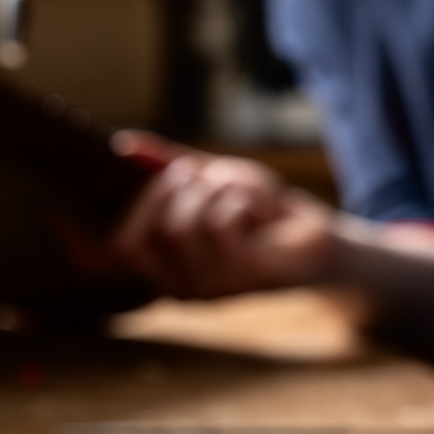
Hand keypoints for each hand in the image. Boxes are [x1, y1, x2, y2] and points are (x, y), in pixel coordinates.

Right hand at [107, 133, 339, 297]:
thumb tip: (124, 144)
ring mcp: (212, 288)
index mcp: (161, 270)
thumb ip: (166, 165)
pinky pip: (221, 225)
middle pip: (147, 232)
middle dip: (173, 188)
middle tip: (201, 175)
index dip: (119, 217)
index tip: (139, 186)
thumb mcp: (208, 181)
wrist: (315, 242)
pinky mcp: (244, 278)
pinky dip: (240, 199)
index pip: (118, 250)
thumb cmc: (257, 215)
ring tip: (236, 190)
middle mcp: (179, 288)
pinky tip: (258, 208)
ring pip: (183, 225)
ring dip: (213, 190)